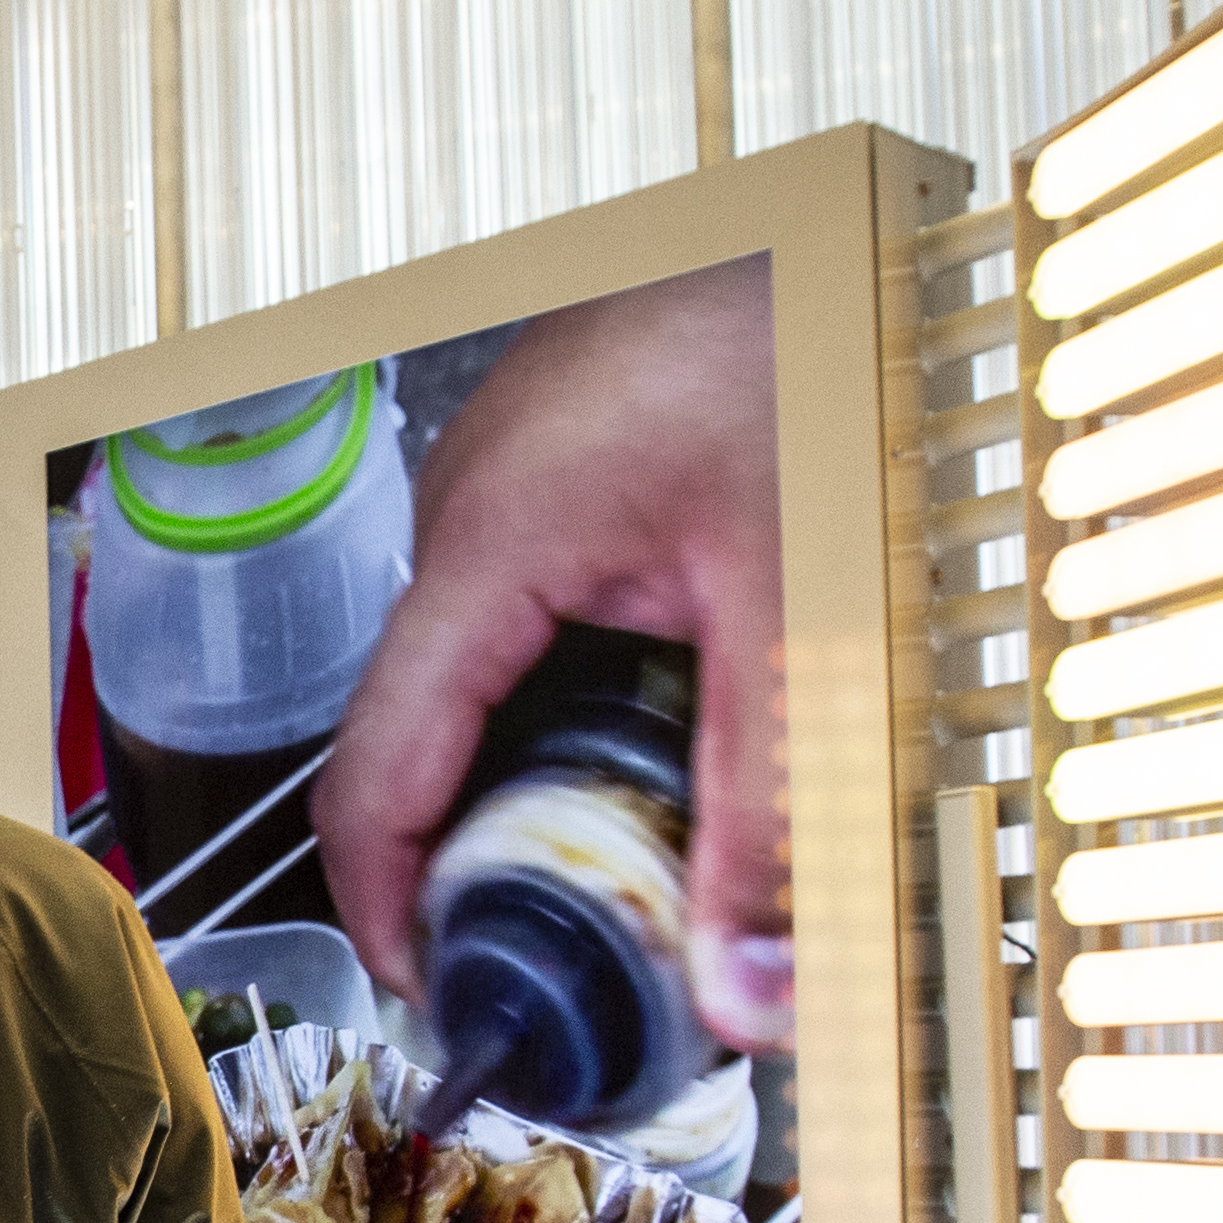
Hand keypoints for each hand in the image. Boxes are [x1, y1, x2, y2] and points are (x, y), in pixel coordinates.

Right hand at [317, 262, 793, 1047]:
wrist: (851, 223)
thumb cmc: (815, 343)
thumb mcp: (806, 613)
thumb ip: (779, 815)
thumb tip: (750, 992)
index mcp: (491, 548)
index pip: (371, 776)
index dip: (384, 911)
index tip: (437, 999)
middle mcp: (468, 515)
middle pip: (420, 740)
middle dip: (478, 864)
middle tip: (560, 962)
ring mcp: (504, 491)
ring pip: (480, 685)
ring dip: (536, 780)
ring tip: (624, 866)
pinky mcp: (555, 481)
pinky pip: (528, 623)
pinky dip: (573, 704)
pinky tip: (662, 740)